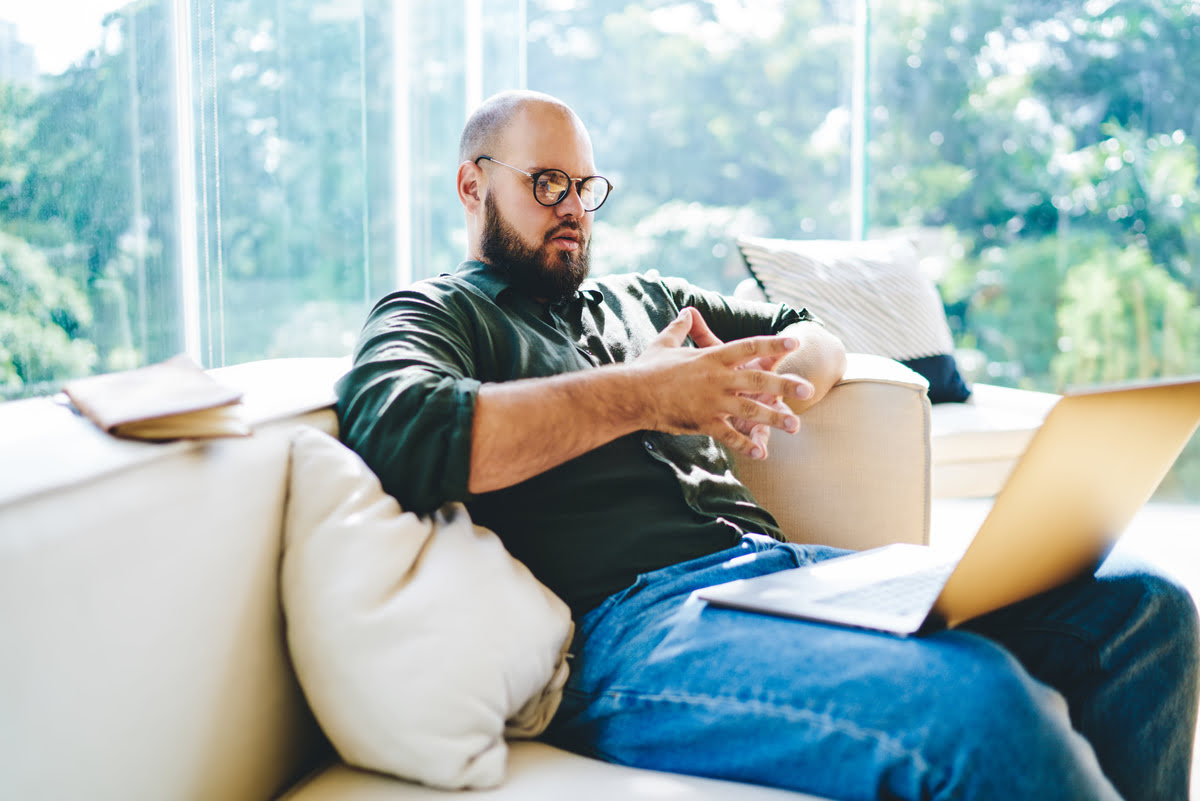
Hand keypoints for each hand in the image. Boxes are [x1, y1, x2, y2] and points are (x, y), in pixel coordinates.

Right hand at [631, 307, 812, 459]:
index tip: (793, 341)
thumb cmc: (647, 368)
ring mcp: (712, 401)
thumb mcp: (665, 343)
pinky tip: (762, 453)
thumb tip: (686, 312)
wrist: (632, 393)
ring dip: (774, 418)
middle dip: (785, 385)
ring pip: (750, 409)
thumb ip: (680, 328)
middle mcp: (717, 378)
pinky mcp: (704, 422)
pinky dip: (746, 445)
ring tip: (795, 424)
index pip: (748, 347)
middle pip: (758, 380)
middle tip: (807, 390)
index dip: (772, 343)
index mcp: (712, 357)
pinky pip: (729, 435)